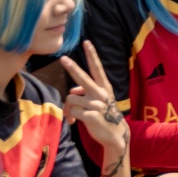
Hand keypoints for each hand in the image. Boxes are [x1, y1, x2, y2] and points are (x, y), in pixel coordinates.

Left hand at [58, 43, 127, 165]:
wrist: (115, 134)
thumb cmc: (105, 114)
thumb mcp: (99, 100)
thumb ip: (86, 92)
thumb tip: (72, 90)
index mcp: (104, 87)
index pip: (97, 68)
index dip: (92, 55)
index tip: (86, 42)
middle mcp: (101, 93)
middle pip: (82, 78)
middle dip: (72, 68)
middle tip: (62, 58)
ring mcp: (96, 104)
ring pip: (71, 99)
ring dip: (68, 108)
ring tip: (74, 116)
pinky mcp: (91, 116)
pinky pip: (72, 112)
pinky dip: (71, 117)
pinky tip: (76, 122)